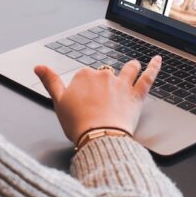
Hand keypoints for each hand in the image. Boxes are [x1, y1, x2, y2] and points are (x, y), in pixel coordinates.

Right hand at [34, 56, 160, 143]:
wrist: (99, 137)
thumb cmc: (78, 123)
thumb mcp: (57, 102)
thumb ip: (49, 81)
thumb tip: (38, 67)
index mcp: (84, 75)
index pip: (85, 76)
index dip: (84, 88)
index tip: (83, 100)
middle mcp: (104, 75)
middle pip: (105, 74)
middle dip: (105, 82)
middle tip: (103, 98)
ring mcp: (122, 84)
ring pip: (128, 70)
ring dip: (131, 66)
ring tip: (134, 65)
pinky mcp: (136, 95)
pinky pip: (148, 77)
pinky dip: (153, 67)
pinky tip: (157, 60)